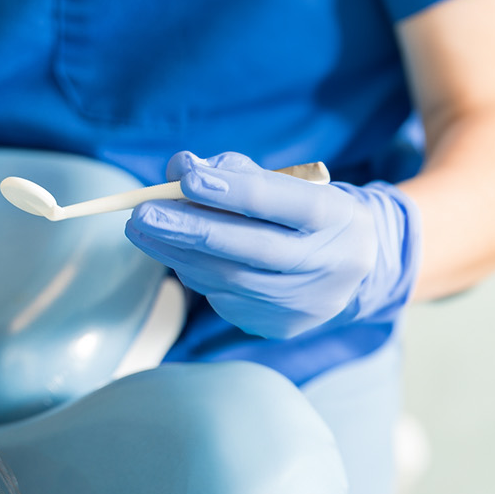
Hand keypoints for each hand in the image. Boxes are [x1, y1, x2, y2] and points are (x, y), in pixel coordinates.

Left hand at [123, 151, 420, 338]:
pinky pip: (224, 299)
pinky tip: (176, 254)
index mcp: (337, 217)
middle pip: (251, 250)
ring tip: (142, 229)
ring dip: (177, 252)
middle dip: (190, 230)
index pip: (286, 203)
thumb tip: (179, 166)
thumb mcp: (287, 181)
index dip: (235, 191)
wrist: (353, 267)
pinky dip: (194, 272)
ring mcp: (305, 303)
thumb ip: (234, 169)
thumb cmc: (304, 212)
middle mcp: (328, 264)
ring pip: (229, 279)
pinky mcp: (281, 326)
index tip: (188, 178)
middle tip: (142, 213)